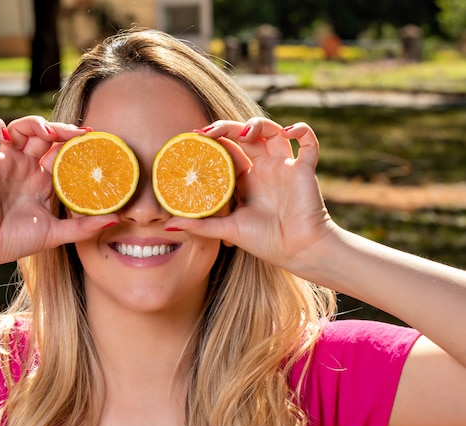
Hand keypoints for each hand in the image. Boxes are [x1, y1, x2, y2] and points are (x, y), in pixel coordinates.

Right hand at [0, 117, 118, 264]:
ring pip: (19, 128)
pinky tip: (7, 135)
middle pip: (44, 136)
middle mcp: (25, 168)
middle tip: (76, 133)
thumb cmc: (16, 241)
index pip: (62, 153)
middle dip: (60, 129)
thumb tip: (117, 219)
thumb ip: (84, 227)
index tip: (93, 139)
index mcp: (42, 181)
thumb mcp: (56, 234)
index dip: (75, 143)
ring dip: (33, 123)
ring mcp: (5, 163)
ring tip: (47, 133)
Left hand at [166, 118, 334, 269]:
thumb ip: (200, 226)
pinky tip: (287, 133)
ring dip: (259, 124)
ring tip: (245, 132)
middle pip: (245, 135)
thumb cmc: (265, 242)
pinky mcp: (304, 169)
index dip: (212, 140)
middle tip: (210, 131)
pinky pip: (308, 143)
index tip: (193, 136)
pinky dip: (300, 131)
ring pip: (272, 132)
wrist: (298, 251)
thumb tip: (168, 226)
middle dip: (228, 127)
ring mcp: (284, 166)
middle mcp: (263, 168)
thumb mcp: (227, 230)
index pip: (226, 150)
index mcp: (244, 179)